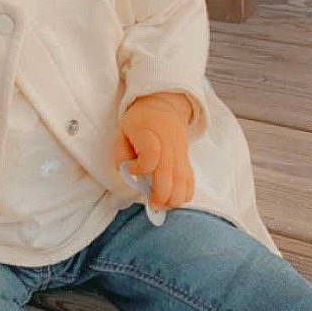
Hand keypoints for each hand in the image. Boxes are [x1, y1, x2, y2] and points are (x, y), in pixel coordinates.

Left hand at [113, 92, 194, 210]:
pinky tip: (173, 199)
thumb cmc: (139, 121)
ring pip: (183, 182)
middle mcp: (169, 144)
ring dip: (173, 199)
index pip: (150, 157)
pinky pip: (190, 181)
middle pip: (170, 176)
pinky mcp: (186, 160)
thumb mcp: (122, 130)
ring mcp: (180, 153)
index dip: (139, 168)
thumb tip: (128, 173)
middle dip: (161, 196)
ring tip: (162, 205)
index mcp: (149, 133)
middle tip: (152, 205)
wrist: (163, 105)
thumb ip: (121, 153)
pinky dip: (184, 194)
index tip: (131, 168)